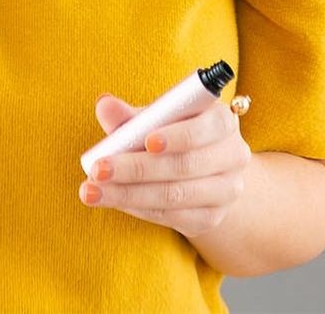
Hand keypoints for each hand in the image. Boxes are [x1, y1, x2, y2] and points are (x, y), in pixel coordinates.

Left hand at [79, 93, 251, 236]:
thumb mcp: (158, 118)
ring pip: (174, 195)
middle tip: (97, 169)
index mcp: (223, 121)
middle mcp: (232, 156)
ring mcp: (225, 192)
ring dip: (128, 194)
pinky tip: (112, 200)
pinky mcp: (211, 218)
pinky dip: (137, 208)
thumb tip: (104, 106)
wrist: (204, 171)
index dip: (178, 135)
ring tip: (92, 190)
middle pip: (183, 166)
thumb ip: (132, 115)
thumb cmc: (174, 132)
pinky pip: (170, 216)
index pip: (207, 128)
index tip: (146, 141)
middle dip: (136, 168)